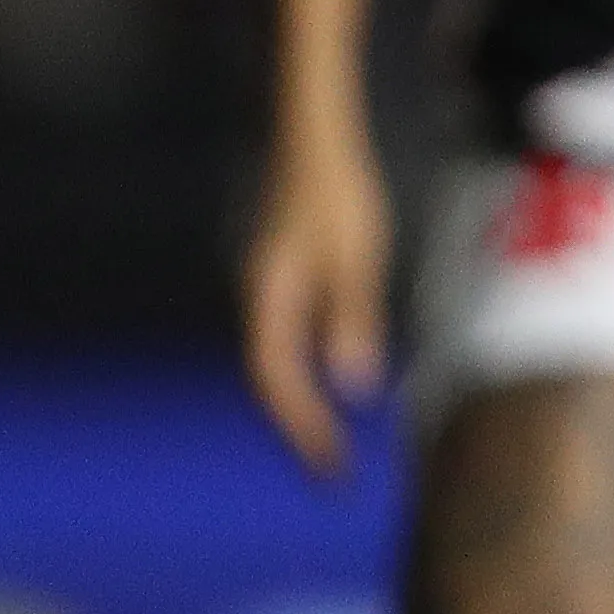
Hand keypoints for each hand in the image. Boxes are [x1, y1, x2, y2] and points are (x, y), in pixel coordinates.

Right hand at [243, 120, 390, 474]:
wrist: (312, 138)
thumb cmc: (337, 192)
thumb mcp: (356, 255)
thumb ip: (352, 318)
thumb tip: (353, 386)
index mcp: (268, 300)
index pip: (277, 381)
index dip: (301, 427)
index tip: (330, 466)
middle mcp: (257, 302)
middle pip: (269, 382)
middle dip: (297, 430)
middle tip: (332, 474)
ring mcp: (264, 293)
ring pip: (275, 365)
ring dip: (299, 406)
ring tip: (330, 446)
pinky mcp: (280, 282)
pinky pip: (285, 342)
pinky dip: (303, 374)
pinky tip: (328, 389)